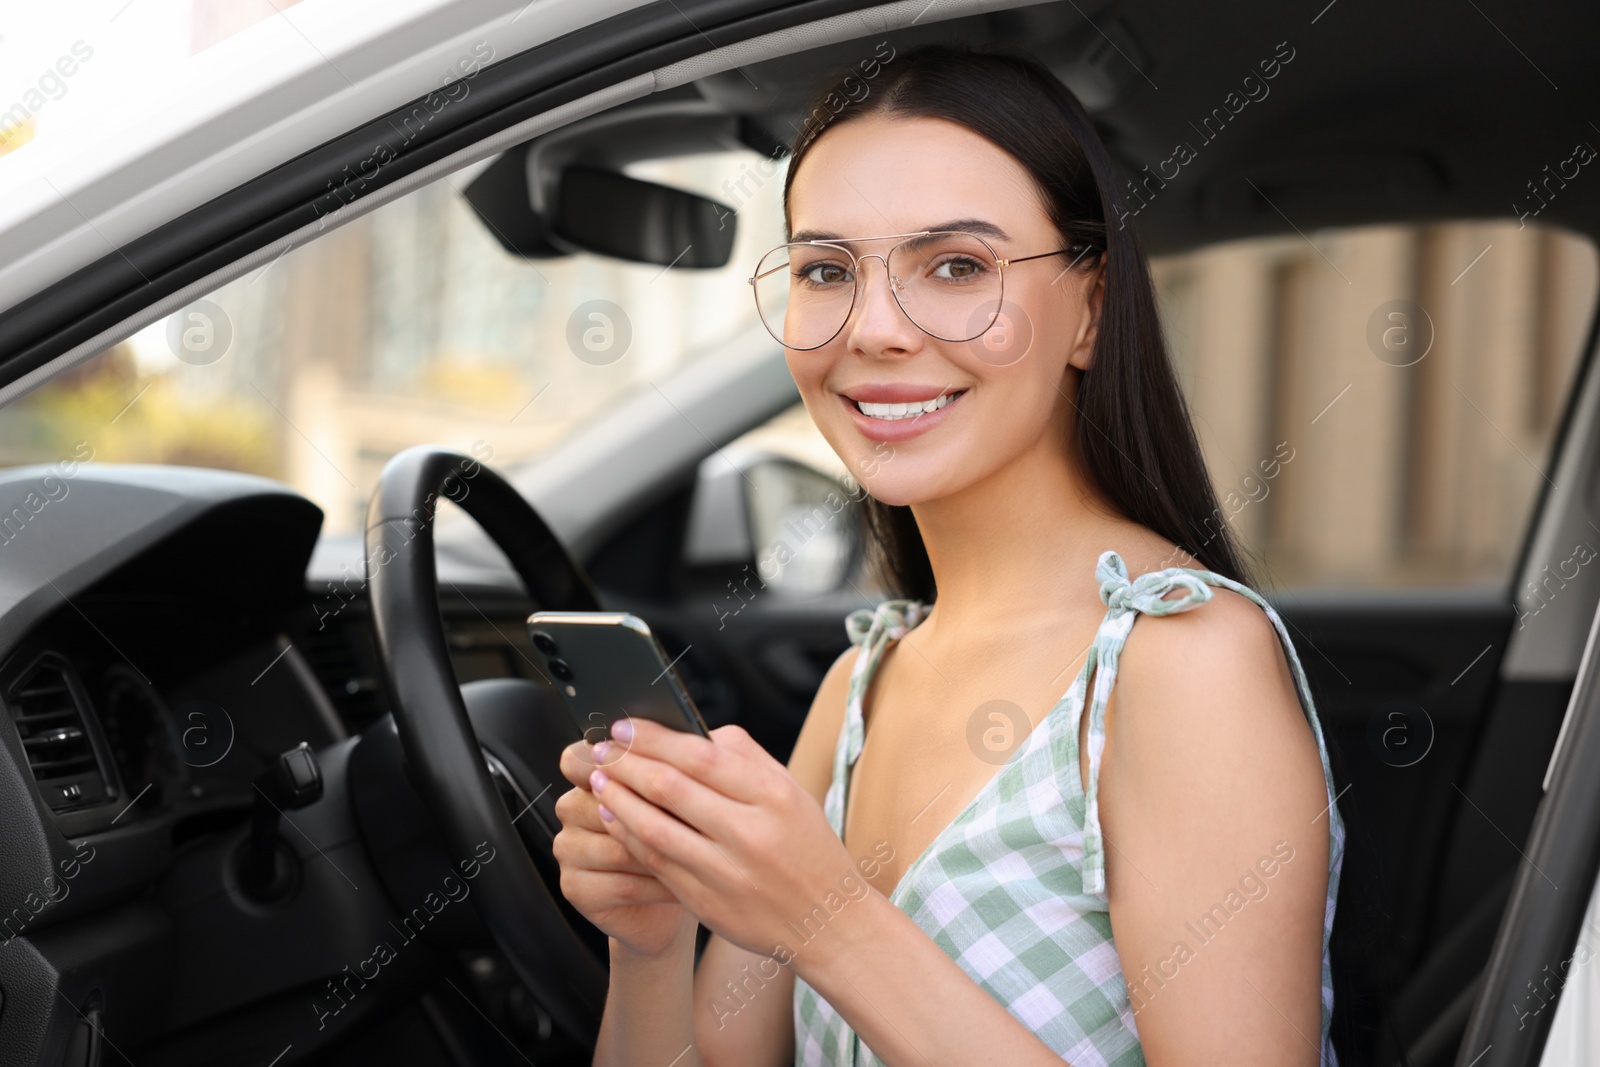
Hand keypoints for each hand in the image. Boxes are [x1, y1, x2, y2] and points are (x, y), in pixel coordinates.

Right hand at [552, 739, 696, 958]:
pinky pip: (620, 883)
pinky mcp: (576, 887)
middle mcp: (573, 808)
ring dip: (660, 851)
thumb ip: (682, 762)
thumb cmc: (684, 830)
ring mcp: (570, 848)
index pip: (578, 759)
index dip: (607, 763)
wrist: (681, 888)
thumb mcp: (685, 790)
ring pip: (615, 845)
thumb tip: (700, 740)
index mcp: (590, 775)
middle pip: (598, 803)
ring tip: (697, 854)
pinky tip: (684, 883)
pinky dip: (657, 884)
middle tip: (695, 818)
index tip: (647, 768)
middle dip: (651, 812)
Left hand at [589, 718, 877, 966]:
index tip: (625, 726)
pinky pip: (657, 863)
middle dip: (627, 764)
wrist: (828, 922)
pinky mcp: (707, 902)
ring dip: (619, 800)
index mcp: (774, 796)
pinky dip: (630, 837)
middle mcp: (750, 833)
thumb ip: (747, 757)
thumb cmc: (808, 849)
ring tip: (600, 781)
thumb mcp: (793, 793)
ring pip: (655, 828)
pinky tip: (616, 818)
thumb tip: (696, 731)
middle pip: (670, 788)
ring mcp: (726, 872)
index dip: (655, 739)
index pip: (700, 756)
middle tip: (601, 749)